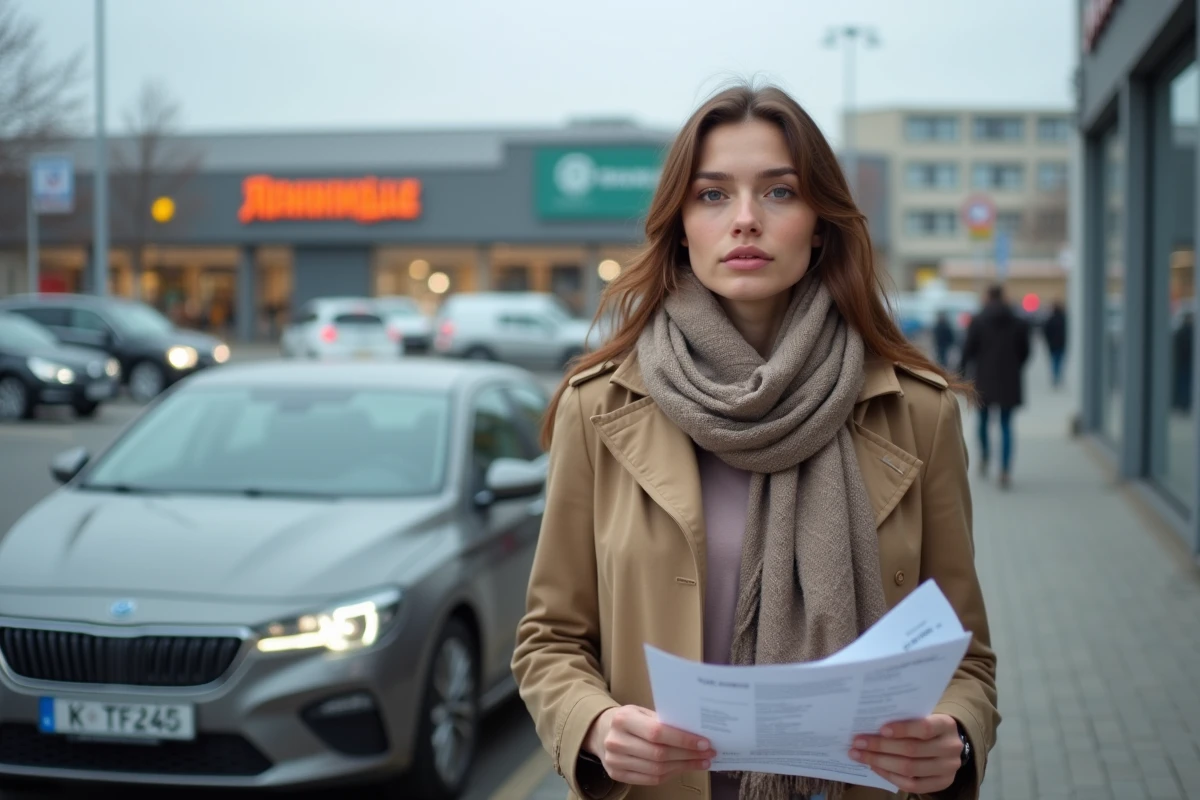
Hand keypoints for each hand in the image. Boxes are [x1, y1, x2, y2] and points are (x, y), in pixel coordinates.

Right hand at [584, 705, 716, 785]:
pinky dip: (671, 774)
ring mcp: (615, 761)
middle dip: (688, 755)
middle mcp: (616, 741)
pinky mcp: (617, 775)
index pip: (657, 733)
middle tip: (708, 753)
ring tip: (701, 762)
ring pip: (657, 770)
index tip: (704, 742)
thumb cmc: (629, 719)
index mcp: (623, 719)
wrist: (601, 731)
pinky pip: (650, 779)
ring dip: (683, 767)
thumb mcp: (641, 711)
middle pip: (659, 754)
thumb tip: (696, 732)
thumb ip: (663, 721)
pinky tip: (683, 767)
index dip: (683, 740)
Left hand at [849, 714, 962, 793]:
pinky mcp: (941, 784)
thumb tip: (870, 723)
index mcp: (946, 725)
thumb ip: (904, 718)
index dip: (902, 729)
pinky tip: (875, 767)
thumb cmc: (927, 725)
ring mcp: (947, 769)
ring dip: (880, 762)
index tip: (880, 729)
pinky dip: (890, 776)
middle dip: (881, 747)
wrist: (948, 743)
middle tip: (858, 742)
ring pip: (909, 769)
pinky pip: (912, 785)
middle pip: (912, 750)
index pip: (925, 728)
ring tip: (860, 755)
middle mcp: (950, 748)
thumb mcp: (922, 715)